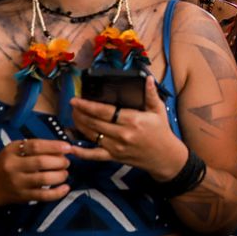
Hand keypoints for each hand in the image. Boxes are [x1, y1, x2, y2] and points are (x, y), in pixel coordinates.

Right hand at [0, 138, 72, 206]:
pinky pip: (42, 196)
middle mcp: (13, 167)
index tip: (68, 147)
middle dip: (59, 161)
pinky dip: (57, 193)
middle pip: (41, 162)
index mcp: (12, 151)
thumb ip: (35, 147)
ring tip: (64, 173)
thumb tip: (62, 148)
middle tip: (66, 162)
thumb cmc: (7, 163)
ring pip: (44, 179)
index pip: (35, 146)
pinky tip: (65, 188)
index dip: (54, 146)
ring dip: (60, 175)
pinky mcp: (22, 196)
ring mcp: (17, 183)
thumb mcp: (14, 150)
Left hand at [69, 76, 185, 180]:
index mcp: (133, 120)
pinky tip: (71, 147)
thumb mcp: (158, 110)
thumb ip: (151, 94)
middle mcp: (122, 134)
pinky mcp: (114, 157)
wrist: (165, 157)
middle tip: (72, 105)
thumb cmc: (161, 131)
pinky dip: (81, 153)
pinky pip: (94, 155)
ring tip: (73, 116)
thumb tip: (147, 78)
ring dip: (79, 126)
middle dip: (80, 113)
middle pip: (94, 123)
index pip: (105, 112)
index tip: (76, 100)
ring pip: (91, 136)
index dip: (88, 105)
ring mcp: (117, 147)